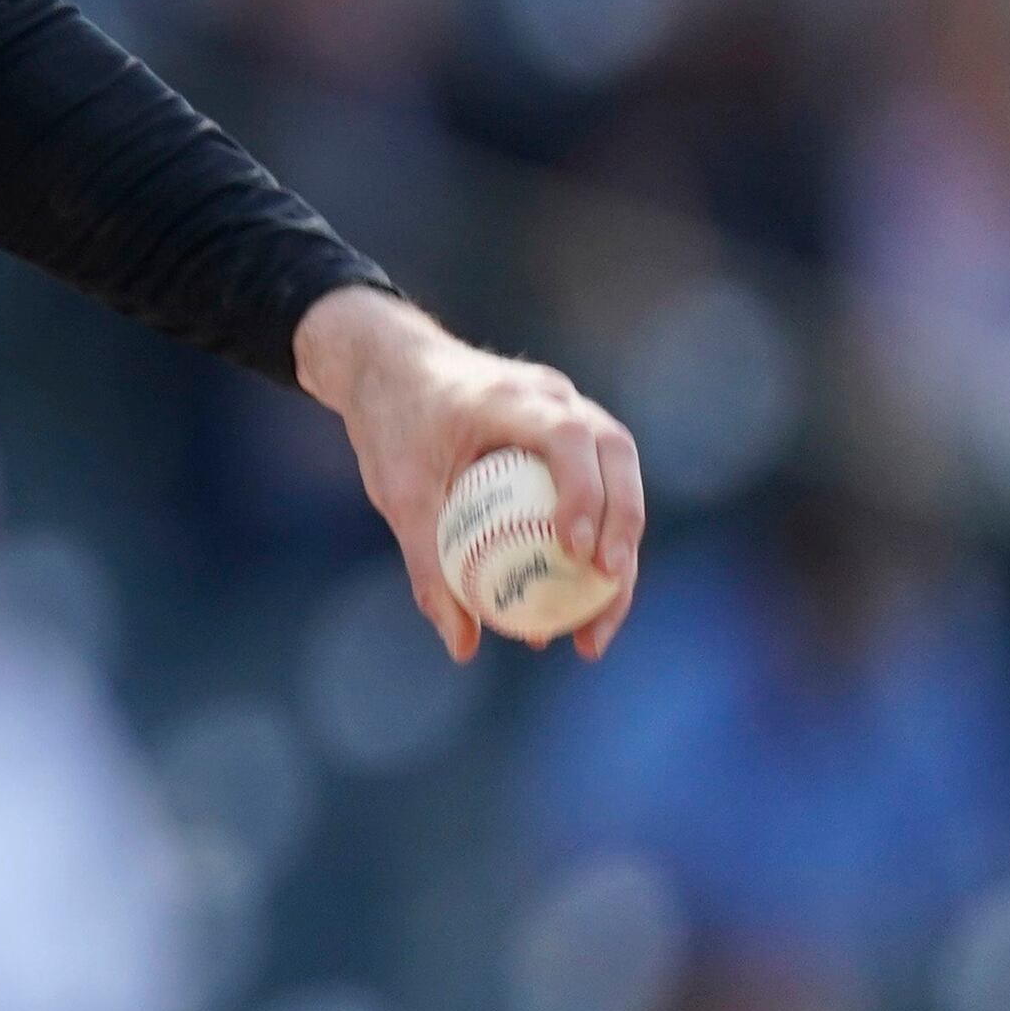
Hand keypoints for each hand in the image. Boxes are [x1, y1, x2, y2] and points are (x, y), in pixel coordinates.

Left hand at [292, 285, 644, 663]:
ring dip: (620, 543)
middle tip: (604, 593)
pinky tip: (578, 597)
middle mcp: (551, 394)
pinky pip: (600, 481)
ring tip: (595, 623)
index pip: (568, 436)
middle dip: (623, 529)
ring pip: (620, 472)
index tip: (575, 552)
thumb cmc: (390, 424)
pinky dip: (598, 534)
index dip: (583, 493)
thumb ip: (428, 566)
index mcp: (508, 397)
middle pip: (615, 456)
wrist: (386, 364)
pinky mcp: (568, 429)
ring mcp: (567, 406)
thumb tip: (462, 646)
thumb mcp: (398, 495)